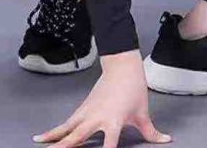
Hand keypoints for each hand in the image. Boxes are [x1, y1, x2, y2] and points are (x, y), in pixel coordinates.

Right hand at [32, 50, 171, 146]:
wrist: (122, 66)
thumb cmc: (134, 89)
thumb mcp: (143, 112)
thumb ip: (151, 131)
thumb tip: (166, 140)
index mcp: (114, 121)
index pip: (108, 146)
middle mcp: (98, 118)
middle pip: (78, 137)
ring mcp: (88, 112)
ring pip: (68, 129)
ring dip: (54, 138)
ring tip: (40, 145)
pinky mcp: (83, 108)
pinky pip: (67, 122)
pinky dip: (55, 130)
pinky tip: (43, 137)